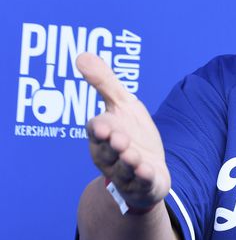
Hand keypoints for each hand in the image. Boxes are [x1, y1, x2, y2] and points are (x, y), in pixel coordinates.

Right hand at [77, 52, 169, 209]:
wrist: (149, 168)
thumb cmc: (132, 134)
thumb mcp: (122, 105)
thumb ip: (104, 83)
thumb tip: (81, 55)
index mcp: (103, 135)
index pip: (98, 130)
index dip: (100, 128)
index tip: (102, 124)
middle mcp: (110, 155)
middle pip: (108, 151)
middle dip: (113, 145)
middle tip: (119, 138)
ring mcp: (126, 172)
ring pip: (124, 168)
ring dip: (128, 162)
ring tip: (134, 156)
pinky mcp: (143, 184)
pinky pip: (142, 183)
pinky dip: (144, 177)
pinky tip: (149, 171)